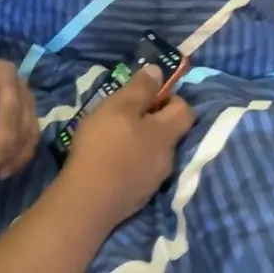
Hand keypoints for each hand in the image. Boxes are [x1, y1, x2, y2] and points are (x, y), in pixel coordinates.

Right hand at [63, 66, 194, 224]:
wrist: (87, 201)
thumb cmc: (104, 145)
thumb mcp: (119, 106)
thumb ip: (141, 87)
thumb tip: (159, 71)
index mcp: (167, 133)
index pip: (186, 109)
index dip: (169, 97)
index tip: (144, 94)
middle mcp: (168, 158)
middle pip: (168, 132)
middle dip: (150, 120)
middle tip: (121, 115)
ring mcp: (154, 181)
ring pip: (152, 152)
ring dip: (137, 142)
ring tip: (109, 138)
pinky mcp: (138, 197)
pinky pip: (138, 171)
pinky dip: (127, 162)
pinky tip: (106, 161)